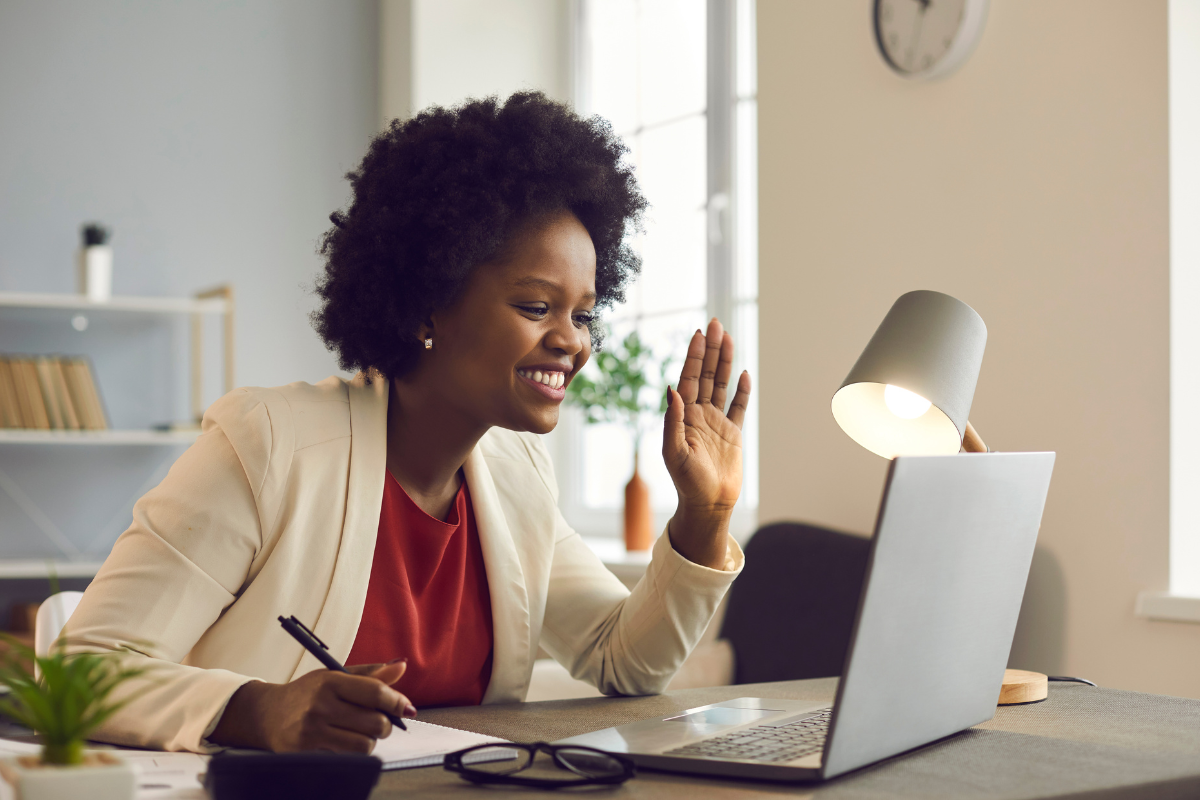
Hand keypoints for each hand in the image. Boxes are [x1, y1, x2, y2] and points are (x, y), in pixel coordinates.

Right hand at [209, 660, 414, 752]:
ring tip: (360, 733)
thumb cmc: (307, 694)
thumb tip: (402, 664)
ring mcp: (312, 731)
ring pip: (364, 745)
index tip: (405, 707)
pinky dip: (352, 753)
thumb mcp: (335, 676)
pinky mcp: (306, 752)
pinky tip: (342, 743)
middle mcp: (320, 705)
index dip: (396, 701)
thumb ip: (370, 675)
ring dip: (369, 742)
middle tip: (378, 722)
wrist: (266, 714)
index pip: (375, 692)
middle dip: (384, 725)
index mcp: (330, 681)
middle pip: (375, 722)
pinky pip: (346, 758)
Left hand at [662, 318, 750, 568]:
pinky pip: (738, 406)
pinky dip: (742, 390)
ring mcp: (716, 422)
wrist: (708, 504)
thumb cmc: (687, 482)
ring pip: (722, 385)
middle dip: (710, 350)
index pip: (689, 379)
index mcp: (683, 416)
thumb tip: (671, 389)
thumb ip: (672, 420)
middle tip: (715, 324)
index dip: (694, 356)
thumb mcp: (674, 452)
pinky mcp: (732, 433)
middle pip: (706, 375)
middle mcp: (699, 415)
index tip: (699, 334)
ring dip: (725, 362)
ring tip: (728, 337)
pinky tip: (744, 373)